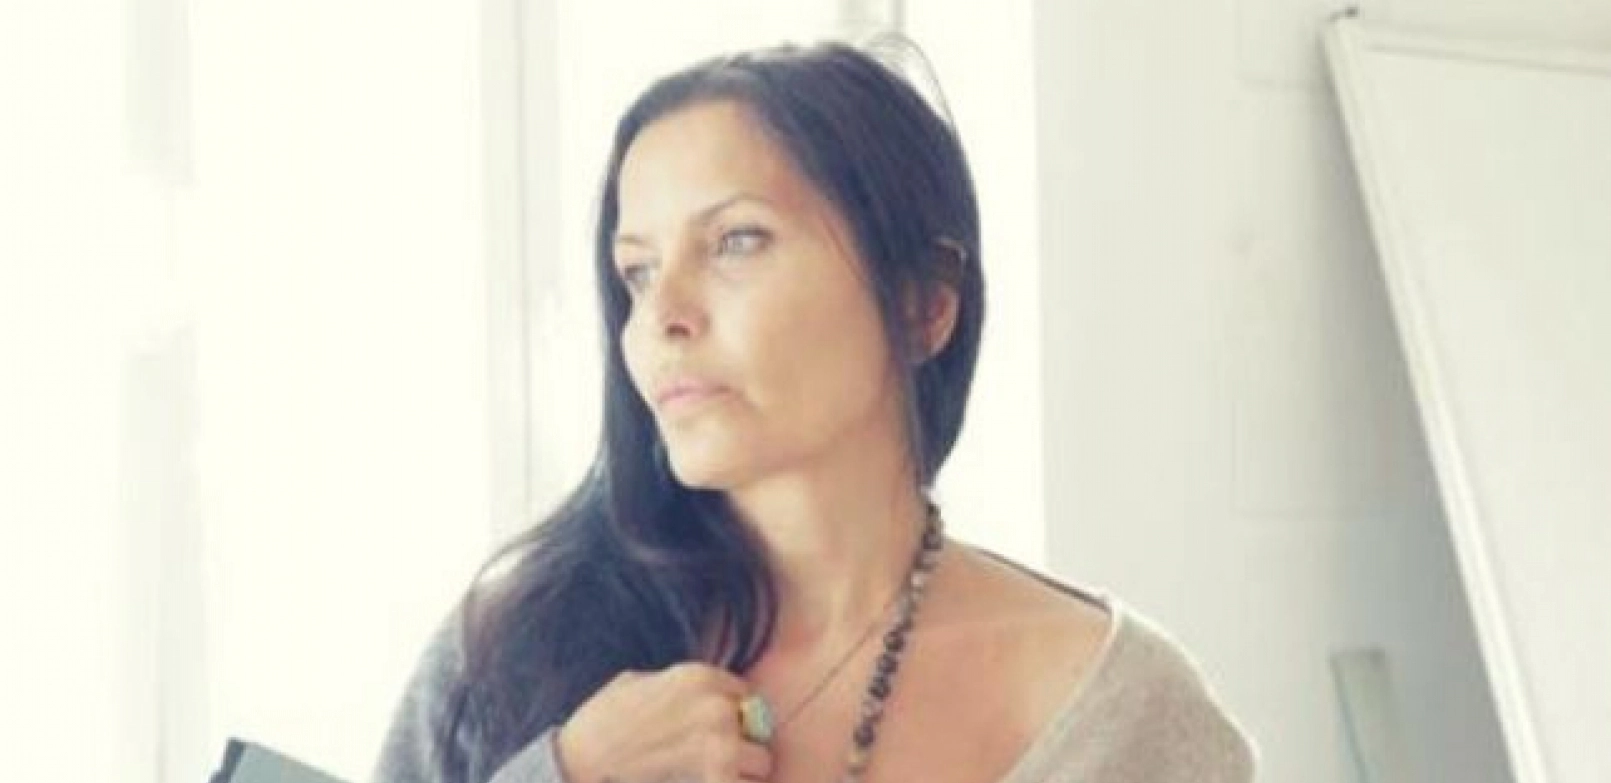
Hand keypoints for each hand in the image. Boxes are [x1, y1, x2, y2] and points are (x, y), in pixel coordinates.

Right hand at [555, 662, 773, 782]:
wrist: (582, 761)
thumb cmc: (603, 722)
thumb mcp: (638, 682)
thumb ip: (676, 686)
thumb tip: (696, 696)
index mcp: (700, 677)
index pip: (744, 694)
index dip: (732, 713)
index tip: (716, 729)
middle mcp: (718, 706)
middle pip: (758, 728)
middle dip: (741, 743)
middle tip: (716, 758)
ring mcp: (721, 745)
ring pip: (761, 762)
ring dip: (742, 772)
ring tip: (714, 776)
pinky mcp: (718, 779)